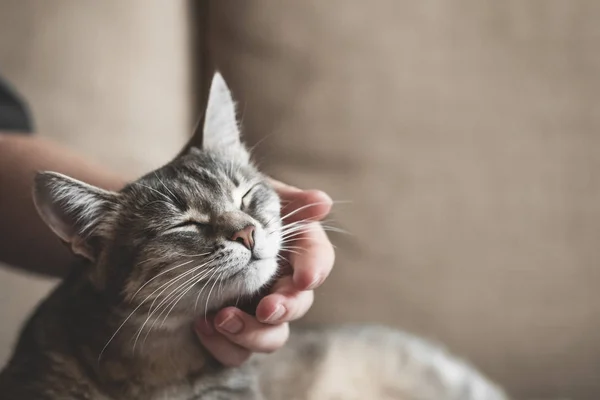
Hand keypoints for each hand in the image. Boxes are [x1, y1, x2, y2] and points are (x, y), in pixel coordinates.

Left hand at [194, 179, 333, 365]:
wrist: (176, 235)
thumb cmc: (222, 212)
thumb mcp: (248, 196)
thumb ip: (282, 199)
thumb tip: (323, 202)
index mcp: (289, 251)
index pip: (316, 258)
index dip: (316, 267)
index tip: (305, 277)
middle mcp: (279, 284)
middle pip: (300, 303)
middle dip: (286, 307)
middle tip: (267, 309)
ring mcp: (257, 313)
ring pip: (274, 337)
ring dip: (252, 332)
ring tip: (220, 318)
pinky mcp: (234, 336)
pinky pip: (239, 354)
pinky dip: (223, 345)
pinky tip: (201, 325)